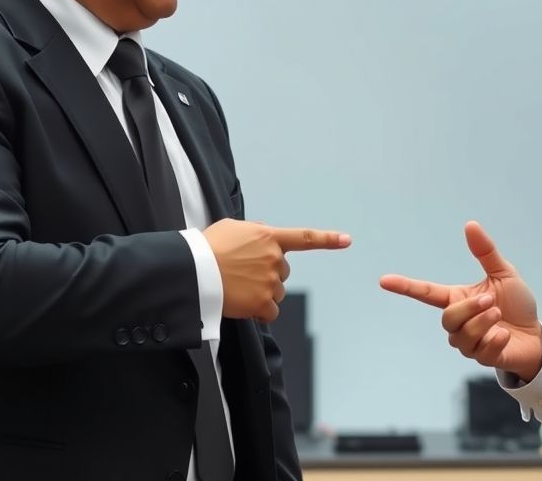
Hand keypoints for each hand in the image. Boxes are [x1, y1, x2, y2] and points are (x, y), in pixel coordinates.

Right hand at [203, 219, 350, 321]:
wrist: (193, 270)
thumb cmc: (207, 248)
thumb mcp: (233, 228)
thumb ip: (255, 231)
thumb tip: (266, 237)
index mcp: (269, 237)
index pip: (304, 238)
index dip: (328, 239)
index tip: (347, 240)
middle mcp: (275, 258)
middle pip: (283, 271)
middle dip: (268, 274)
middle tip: (242, 274)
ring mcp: (271, 281)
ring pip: (276, 292)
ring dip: (262, 293)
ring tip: (237, 287)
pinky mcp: (264, 302)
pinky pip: (271, 312)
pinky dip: (260, 312)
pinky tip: (242, 305)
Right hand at [380, 222, 541, 381]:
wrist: (535, 335)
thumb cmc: (517, 304)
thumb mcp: (504, 274)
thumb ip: (485, 252)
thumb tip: (470, 225)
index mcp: (458, 299)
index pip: (426, 293)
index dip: (405, 287)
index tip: (384, 280)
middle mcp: (459, 322)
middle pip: (448, 318)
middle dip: (470, 309)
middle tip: (492, 301)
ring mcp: (468, 343)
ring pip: (462, 336)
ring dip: (484, 323)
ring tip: (499, 316)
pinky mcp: (482, 358)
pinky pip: (481, 351)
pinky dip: (496, 340)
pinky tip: (505, 335)